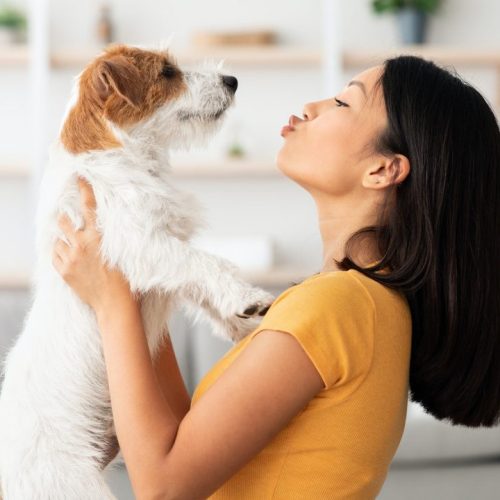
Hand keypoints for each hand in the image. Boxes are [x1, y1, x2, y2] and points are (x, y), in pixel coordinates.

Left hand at [52, 177, 134, 315]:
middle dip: (66, 217)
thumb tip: (118, 225)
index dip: (84, 189)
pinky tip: (67, 255)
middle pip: (64, 221)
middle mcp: (82, 244)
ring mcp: (70, 258)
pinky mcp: (64, 271)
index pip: (89, 206)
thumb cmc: (126, 280)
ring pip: (58, 238)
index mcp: (99, 237)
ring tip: (70, 241)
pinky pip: (54, 255)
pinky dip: (59, 252)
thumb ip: (115, 237)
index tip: (78, 177)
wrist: (114, 304)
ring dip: (63, 237)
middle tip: (69, 217)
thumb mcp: (124, 252)